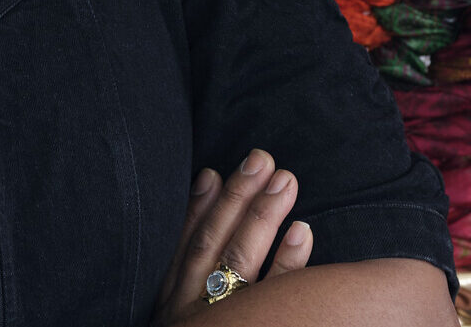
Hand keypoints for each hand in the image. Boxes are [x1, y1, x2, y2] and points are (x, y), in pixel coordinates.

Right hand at [150, 148, 314, 325]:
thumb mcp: (175, 315)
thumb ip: (186, 276)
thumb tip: (202, 215)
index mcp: (170, 301)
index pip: (183, 247)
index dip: (195, 208)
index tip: (211, 173)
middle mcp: (190, 307)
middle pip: (212, 244)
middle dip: (235, 198)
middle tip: (260, 159)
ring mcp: (221, 319)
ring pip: (239, 261)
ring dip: (262, 216)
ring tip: (284, 180)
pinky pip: (275, 297)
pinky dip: (287, 262)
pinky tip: (301, 230)